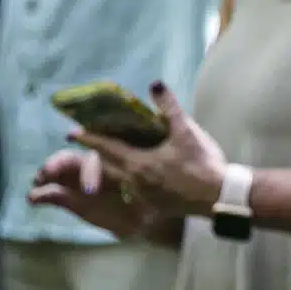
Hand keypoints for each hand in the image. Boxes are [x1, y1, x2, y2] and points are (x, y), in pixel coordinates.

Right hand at [25, 146, 166, 240]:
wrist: (155, 219)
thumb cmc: (159, 187)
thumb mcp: (160, 164)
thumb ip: (156, 136)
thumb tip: (158, 91)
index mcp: (113, 154)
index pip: (94, 143)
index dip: (82, 138)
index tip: (72, 135)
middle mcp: (94, 166)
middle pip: (71, 159)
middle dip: (58, 163)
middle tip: (49, 172)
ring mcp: (81, 184)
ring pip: (59, 175)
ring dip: (46, 177)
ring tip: (38, 184)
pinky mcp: (75, 201)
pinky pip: (56, 196)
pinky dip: (43, 195)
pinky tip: (33, 198)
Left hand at [69, 82, 227, 215]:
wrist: (218, 197)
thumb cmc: (201, 164)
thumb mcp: (186, 132)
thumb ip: (169, 108)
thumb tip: (155, 85)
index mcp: (138, 164)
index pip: (106, 148)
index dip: (89, 138)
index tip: (72, 132)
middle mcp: (135, 182)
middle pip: (110, 164)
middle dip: (100, 152)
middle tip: (93, 141)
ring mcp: (145, 196)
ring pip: (123, 177)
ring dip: (117, 165)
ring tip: (118, 153)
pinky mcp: (156, 204)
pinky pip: (136, 189)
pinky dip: (133, 177)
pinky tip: (141, 171)